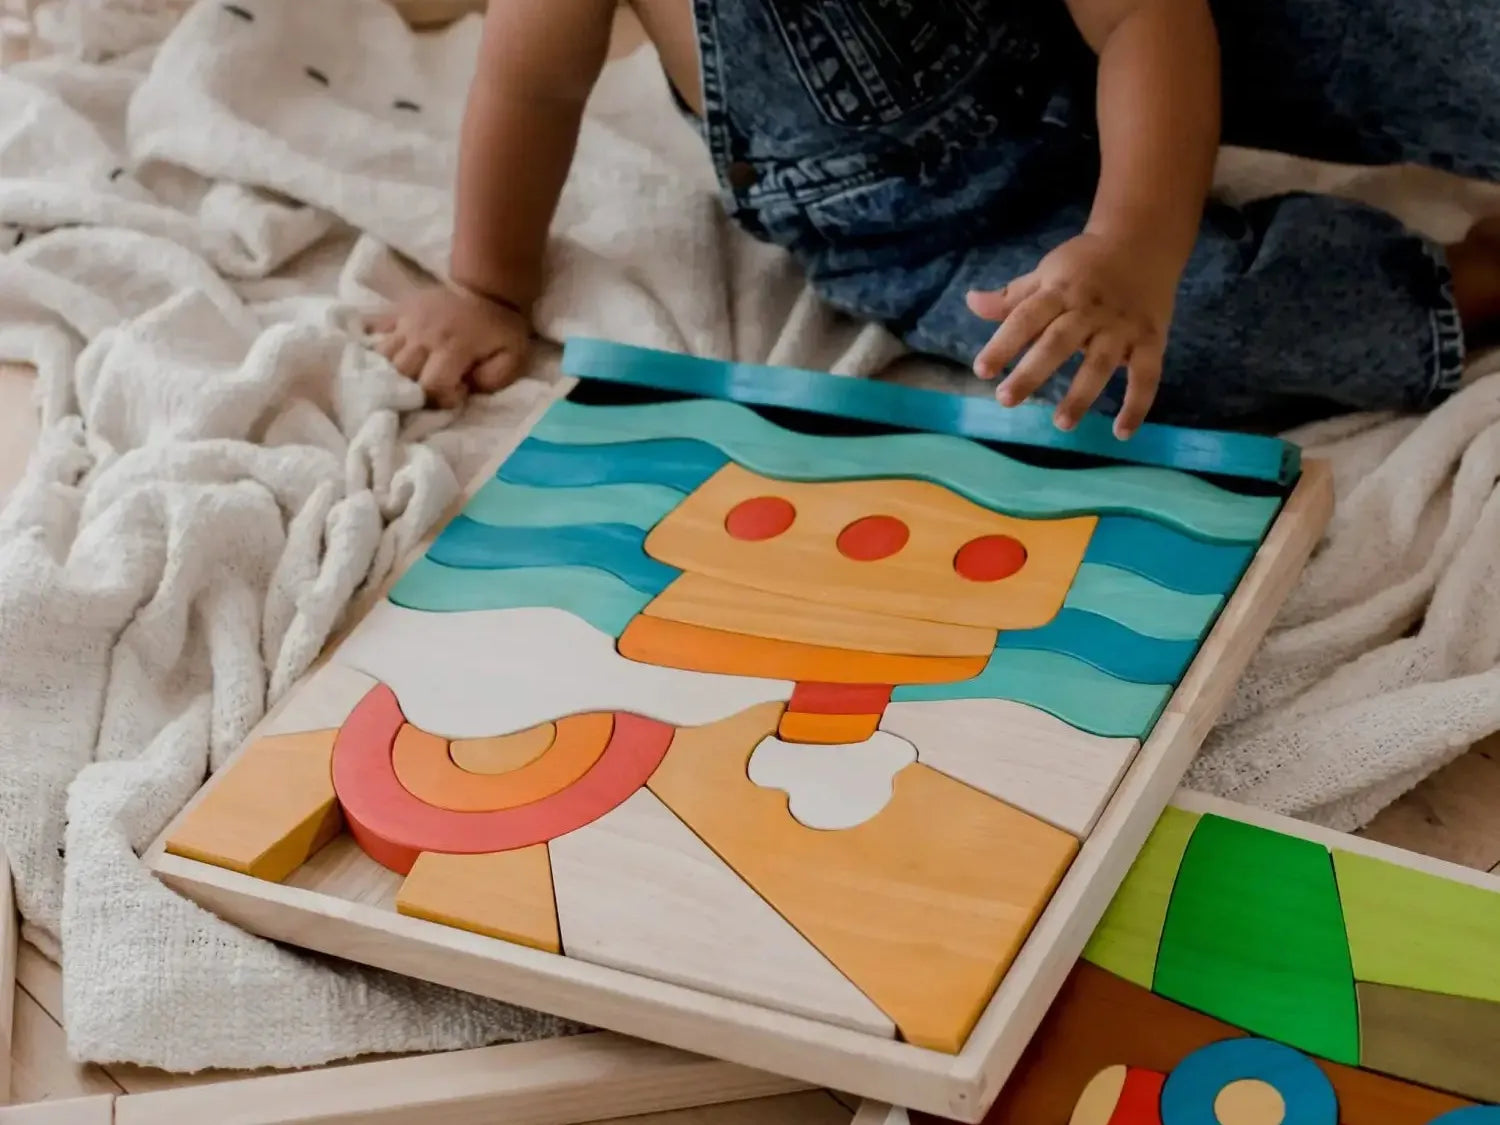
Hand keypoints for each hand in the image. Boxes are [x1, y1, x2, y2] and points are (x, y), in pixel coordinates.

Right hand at [366, 284, 531, 407]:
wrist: (486, 289)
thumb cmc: (501, 330)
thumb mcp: (513, 357)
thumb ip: (493, 380)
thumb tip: (465, 388)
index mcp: (453, 346)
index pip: (431, 385)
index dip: (441, 398)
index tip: (457, 392)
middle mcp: (424, 334)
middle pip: (400, 373)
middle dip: (413, 388)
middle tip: (431, 386)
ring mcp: (407, 321)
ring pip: (382, 355)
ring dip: (390, 372)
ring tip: (408, 376)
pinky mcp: (397, 312)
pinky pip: (371, 328)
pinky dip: (369, 345)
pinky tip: (374, 357)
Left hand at [966, 232, 1177, 438]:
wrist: (1144, 240)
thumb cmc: (1085, 264)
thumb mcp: (1047, 272)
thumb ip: (1012, 297)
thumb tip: (970, 302)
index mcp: (1060, 292)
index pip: (1025, 318)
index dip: (1003, 343)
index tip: (981, 370)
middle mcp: (1089, 310)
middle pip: (1057, 343)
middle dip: (1031, 372)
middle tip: (1005, 400)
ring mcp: (1122, 326)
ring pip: (1100, 363)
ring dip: (1081, 394)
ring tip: (1061, 424)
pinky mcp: (1151, 340)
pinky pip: (1147, 375)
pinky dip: (1137, 404)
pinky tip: (1122, 432)